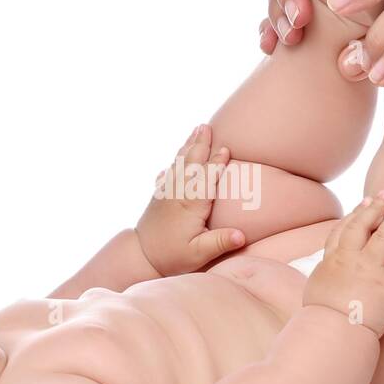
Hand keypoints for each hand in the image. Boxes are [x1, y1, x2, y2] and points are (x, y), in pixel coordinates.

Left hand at [135, 124, 246, 275]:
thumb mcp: (198, 254)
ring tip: (197, 130)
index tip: (225, 148)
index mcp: (191, 205)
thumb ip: (220, 242)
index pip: (206, 179)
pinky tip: (179, 154)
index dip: (216, 164)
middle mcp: (178, 194)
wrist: (140, 256)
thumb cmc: (173, 256)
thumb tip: (242, 235)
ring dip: (189, 146)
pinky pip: (170, 171)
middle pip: (191, 164)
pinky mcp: (160, 195)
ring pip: (180, 163)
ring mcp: (167, 192)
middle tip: (206, 126)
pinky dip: (177, 159)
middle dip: (200, 144)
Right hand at [303, 191, 383, 336]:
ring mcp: (371, 271)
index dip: (356, 214)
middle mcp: (351, 260)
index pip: (344, 231)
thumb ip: (322, 279)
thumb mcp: (313, 291)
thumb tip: (323, 278)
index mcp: (332, 261)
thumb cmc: (319, 319)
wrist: (330, 333)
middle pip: (365, 226)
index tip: (365, 202)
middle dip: (378, 207)